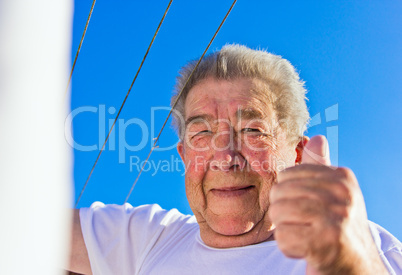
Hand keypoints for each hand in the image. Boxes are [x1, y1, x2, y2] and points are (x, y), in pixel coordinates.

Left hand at [269, 135, 386, 273]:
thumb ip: (321, 167)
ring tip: (305, 236)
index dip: (287, 195)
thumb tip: (316, 137)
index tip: (307, 210)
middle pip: (278, 193)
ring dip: (286, 231)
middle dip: (283, 214)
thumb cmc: (338, 228)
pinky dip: (289, 248)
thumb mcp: (333, 194)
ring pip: (277, 214)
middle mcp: (342, 193)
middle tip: (304, 226)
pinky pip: (282, 238)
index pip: (286, 175)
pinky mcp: (325, 242)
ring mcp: (336, 217)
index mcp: (341, 177)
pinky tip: (307, 250)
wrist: (356, 268)